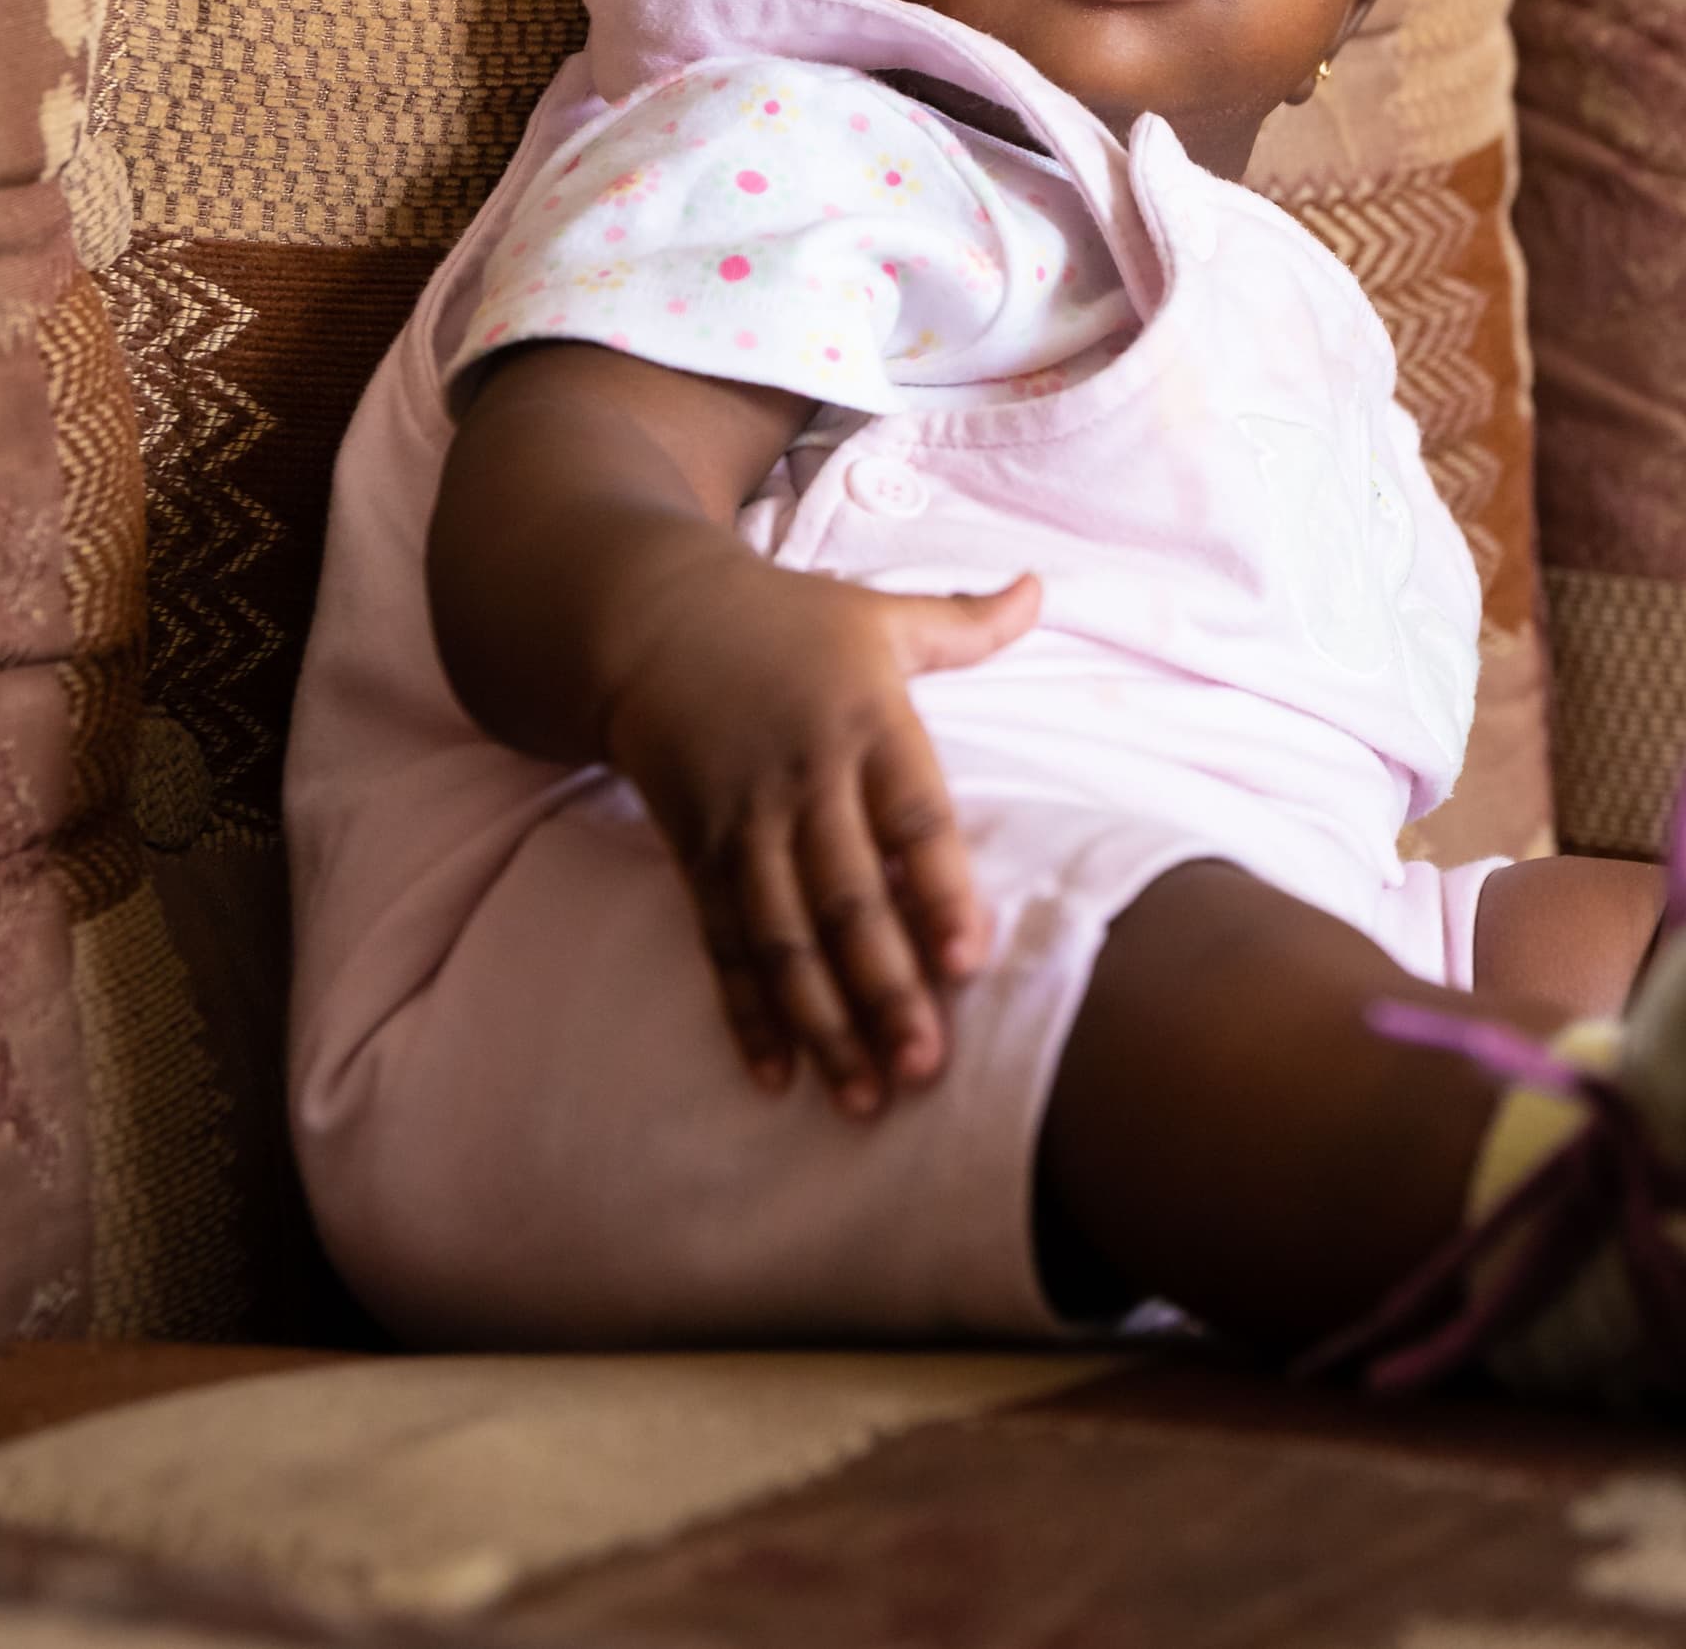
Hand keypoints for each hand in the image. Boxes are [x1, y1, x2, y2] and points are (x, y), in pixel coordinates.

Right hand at [596, 559, 1038, 1116]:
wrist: (643, 618)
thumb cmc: (785, 621)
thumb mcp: (877, 612)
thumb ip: (966, 622)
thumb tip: (1042, 588)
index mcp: (867, 722)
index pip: (912, 817)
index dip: (940, 888)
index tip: (970, 957)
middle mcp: (803, 780)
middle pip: (846, 898)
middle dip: (886, 988)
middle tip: (926, 1067)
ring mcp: (743, 822)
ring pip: (784, 938)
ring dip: (823, 1023)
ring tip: (865, 1098)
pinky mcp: (695, 851)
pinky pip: (723, 942)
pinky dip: (746, 1012)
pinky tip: (775, 1076)